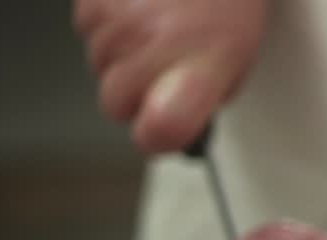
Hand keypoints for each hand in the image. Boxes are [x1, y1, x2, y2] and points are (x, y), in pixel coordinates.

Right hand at [74, 0, 267, 152]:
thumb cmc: (228, 0)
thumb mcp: (239, 59)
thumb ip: (206, 97)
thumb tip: (180, 126)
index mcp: (199, 66)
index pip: (158, 130)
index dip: (156, 138)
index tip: (163, 133)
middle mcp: (153, 43)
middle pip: (115, 105)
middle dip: (135, 98)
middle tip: (162, 74)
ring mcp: (118, 17)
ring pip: (98, 67)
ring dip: (122, 59)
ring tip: (156, 31)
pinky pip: (87, 31)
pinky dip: (109, 28)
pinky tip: (138, 11)